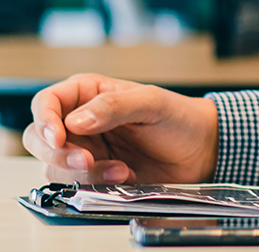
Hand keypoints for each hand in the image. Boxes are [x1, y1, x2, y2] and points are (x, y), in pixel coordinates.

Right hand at [22, 73, 218, 184]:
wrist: (200, 149)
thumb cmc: (179, 117)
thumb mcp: (152, 103)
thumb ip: (114, 106)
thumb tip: (76, 120)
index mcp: (89, 93)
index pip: (47, 102)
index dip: (45, 120)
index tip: (58, 138)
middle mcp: (80, 121)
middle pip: (39, 138)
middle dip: (57, 153)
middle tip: (85, 160)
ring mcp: (85, 149)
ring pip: (54, 166)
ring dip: (82, 172)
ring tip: (119, 169)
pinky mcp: (94, 173)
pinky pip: (75, 183)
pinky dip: (94, 183)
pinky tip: (123, 175)